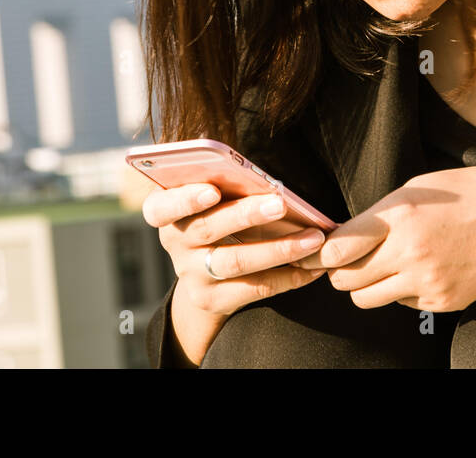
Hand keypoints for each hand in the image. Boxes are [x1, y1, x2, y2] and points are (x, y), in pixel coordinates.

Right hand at [141, 182, 328, 317]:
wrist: (204, 274)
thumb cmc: (216, 216)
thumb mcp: (206, 199)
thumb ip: (222, 185)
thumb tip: (260, 176)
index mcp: (164, 211)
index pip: (161, 206)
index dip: (185, 199)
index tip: (212, 191)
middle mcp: (174, 243)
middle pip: (208, 228)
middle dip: (246, 215)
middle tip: (281, 204)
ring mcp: (191, 274)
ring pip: (235, 261)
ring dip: (279, 249)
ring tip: (313, 238)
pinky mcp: (213, 300)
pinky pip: (255, 288)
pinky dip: (288, 277)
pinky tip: (313, 266)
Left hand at [290, 165, 475, 311]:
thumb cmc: (467, 195)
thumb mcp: (416, 189)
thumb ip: (378, 215)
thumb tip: (344, 238)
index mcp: (399, 216)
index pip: (337, 250)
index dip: (320, 254)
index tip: (316, 252)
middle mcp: (409, 253)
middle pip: (345, 280)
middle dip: (340, 271)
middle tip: (349, 260)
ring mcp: (426, 282)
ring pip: (367, 299)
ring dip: (365, 286)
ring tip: (382, 267)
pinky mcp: (442, 301)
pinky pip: (402, 304)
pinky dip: (401, 291)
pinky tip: (421, 270)